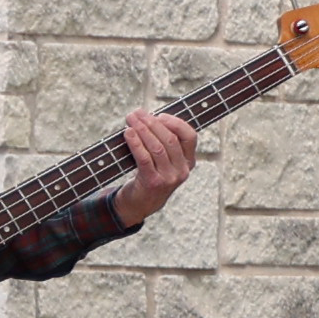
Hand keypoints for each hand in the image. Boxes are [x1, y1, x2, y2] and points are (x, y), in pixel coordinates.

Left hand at [118, 107, 199, 222]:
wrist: (140, 205)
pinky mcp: (153, 182)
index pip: (190, 136)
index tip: (159, 115)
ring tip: (130, 119)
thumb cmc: (150, 176)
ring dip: (142, 130)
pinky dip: (136, 143)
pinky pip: (144, 158)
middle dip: (152, 122)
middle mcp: (182, 170)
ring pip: (157, 147)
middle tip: (137, 113)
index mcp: (188, 162)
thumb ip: (164, 143)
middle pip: (170, 139)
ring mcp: (169, 178)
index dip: (175, 122)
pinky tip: (128, 133)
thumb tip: (149, 117)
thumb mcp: (164, 162)